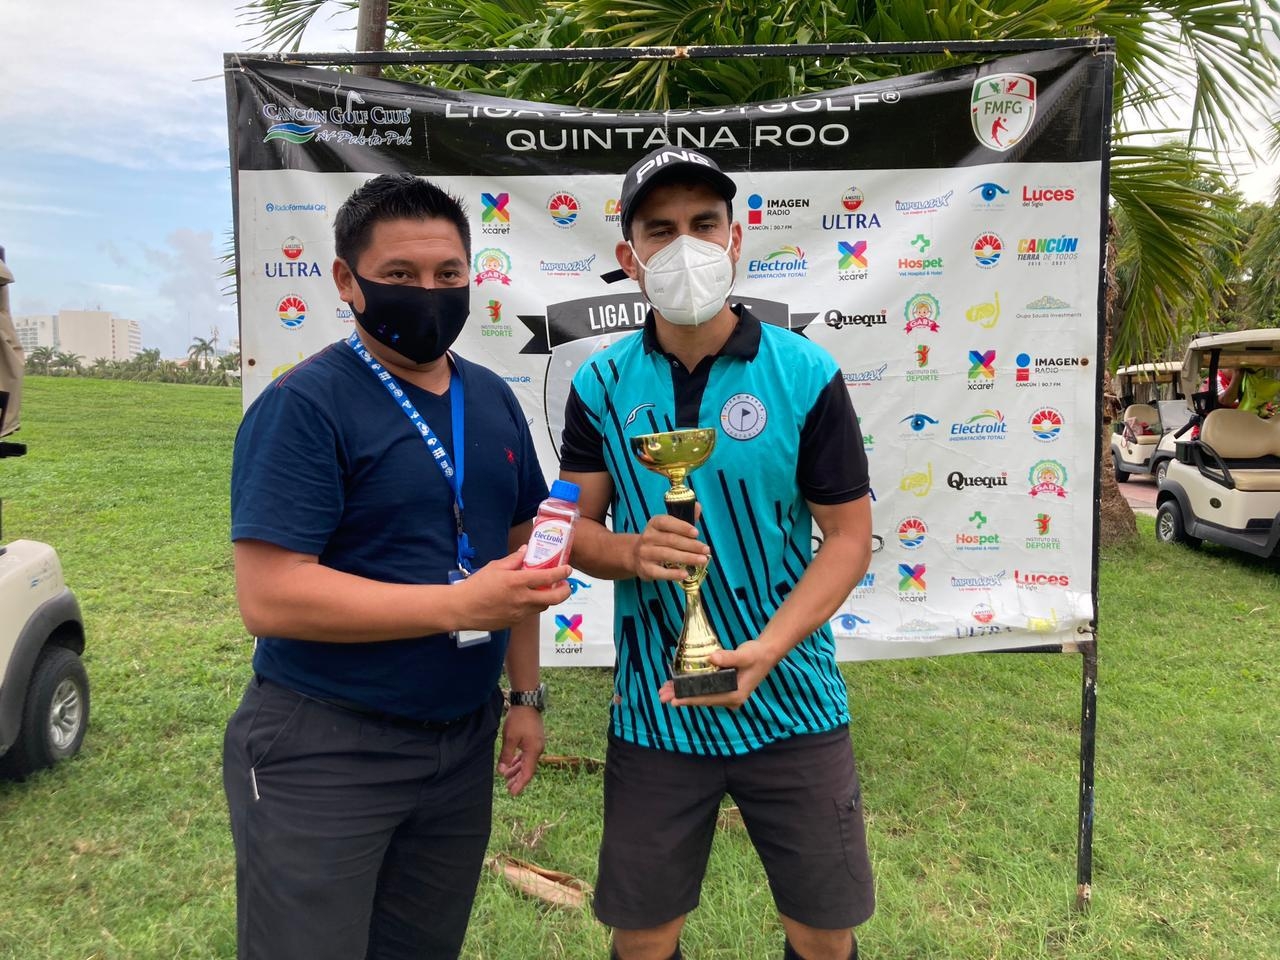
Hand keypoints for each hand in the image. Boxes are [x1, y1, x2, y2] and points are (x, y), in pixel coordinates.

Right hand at [456, 547, 571, 630]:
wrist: (462, 609)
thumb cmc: (477, 585)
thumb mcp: (495, 567)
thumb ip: (514, 560)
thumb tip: (526, 551)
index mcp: (517, 582)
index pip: (547, 578)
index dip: (562, 573)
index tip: (568, 569)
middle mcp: (522, 599)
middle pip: (554, 598)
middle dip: (565, 591)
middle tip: (565, 584)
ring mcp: (520, 613)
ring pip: (543, 606)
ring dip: (548, 598)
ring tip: (546, 590)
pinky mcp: (514, 622)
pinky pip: (529, 613)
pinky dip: (533, 605)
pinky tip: (526, 599)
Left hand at [497, 706, 544, 795]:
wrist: (527, 701)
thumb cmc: (518, 719)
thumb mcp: (509, 738)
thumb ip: (506, 756)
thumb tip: (502, 771)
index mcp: (533, 751)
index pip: (527, 773)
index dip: (519, 784)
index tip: (512, 793)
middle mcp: (538, 749)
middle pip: (528, 769)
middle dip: (517, 779)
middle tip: (508, 788)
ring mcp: (537, 744)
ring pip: (527, 762)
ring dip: (517, 769)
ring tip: (507, 777)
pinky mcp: (534, 739)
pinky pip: (527, 754)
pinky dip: (519, 760)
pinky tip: (512, 763)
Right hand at [631, 514, 709, 581]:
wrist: (635, 555)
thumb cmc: (659, 539)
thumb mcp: (669, 527)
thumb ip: (685, 518)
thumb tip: (697, 506)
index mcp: (654, 524)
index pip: (666, 522)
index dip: (682, 527)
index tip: (696, 532)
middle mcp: (648, 537)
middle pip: (671, 540)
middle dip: (691, 545)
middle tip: (706, 550)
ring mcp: (645, 553)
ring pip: (667, 555)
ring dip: (687, 558)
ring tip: (702, 560)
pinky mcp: (646, 569)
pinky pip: (660, 572)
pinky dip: (673, 573)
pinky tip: (685, 574)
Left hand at [657, 639, 780, 710]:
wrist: (766, 654)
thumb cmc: (756, 654)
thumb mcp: (744, 654)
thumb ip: (729, 657)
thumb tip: (712, 657)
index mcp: (735, 695)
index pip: (707, 698)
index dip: (689, 699)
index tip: (673, 700)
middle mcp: (730, 699)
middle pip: (701, 699)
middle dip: (681, 696)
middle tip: (662, 695)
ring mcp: (727, 696)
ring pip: (701, 696)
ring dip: (684, 693)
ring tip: (665, 690)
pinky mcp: (725, 690)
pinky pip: (705, 691)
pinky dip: (691, 688)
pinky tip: (678, 685)